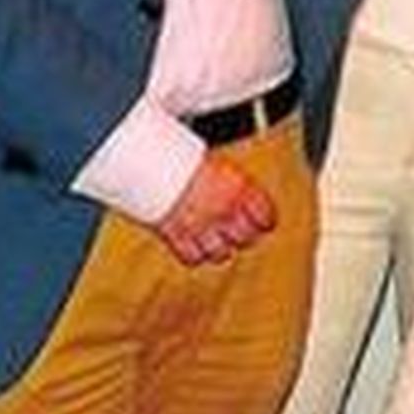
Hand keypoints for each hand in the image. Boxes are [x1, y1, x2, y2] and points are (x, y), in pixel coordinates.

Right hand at [155, 152, 276, 266]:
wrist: (147, 159)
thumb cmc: (179, 155)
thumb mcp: (217, 164)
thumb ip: (233, 185)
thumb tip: (242, 199)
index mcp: (239, 187)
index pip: (266, 218)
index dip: (264, 221)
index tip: (261, 222)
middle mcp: (224, 209)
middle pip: (247, 240)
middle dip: (243, 236)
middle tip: (236, 231)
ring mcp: (202, 226)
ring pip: (222, 254)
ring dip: (219, 248)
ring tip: (213, 238)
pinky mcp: (178, 237)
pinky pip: (194, 258)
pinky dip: (194, 255)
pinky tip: (192, 244)